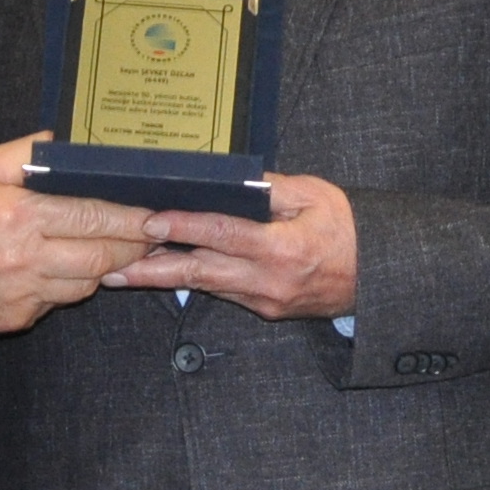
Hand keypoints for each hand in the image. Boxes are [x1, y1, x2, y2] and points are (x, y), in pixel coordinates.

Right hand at [0, 133, 152, 334]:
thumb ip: (26, 153)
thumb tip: (65, 144)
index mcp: (17, 215)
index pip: (92, 217)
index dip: (130, 219)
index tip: (154, 217)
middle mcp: (23, 258)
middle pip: (101, 257)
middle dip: (132, 246)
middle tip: (149, 235)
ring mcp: (21, 293)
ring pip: (86, 284)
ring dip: (103, 267)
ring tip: (111, 249)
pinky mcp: (16, 317)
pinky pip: (58, 302)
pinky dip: (68, 285)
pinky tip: (63, 268)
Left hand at [107, 174, 357, 321]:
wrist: (378, 276)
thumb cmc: (347, 228)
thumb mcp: (315, 195)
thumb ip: (270, 188)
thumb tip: (229, 179)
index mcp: (282, 249)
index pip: (221, 235)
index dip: (183, 228)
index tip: (150, 222)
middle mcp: (268, 281)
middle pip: (198, 274)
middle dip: (151, 271)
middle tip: (111, 267)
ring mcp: (264, 301)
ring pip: (204, 287)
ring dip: (162, 279)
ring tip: (121, 271)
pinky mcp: (263, 310)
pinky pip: (221, 291)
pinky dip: (192, 281)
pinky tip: (163, 272)